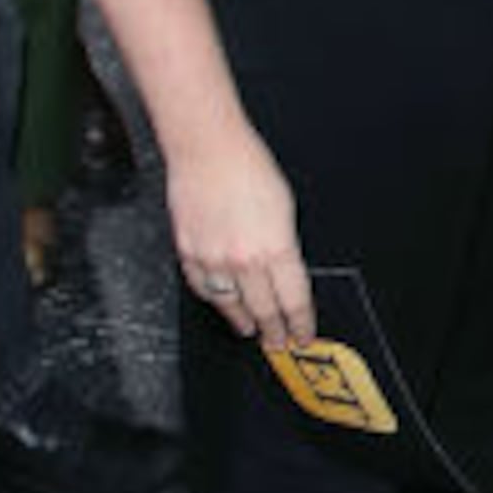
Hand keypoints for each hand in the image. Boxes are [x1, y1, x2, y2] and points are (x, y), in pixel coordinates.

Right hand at [166, 124, 307, 350]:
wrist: (207, 149)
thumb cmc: (249, 168)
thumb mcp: (285, 210)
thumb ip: (284, 248)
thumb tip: (283, 275)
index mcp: (276, 249)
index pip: (293, 301)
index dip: (300, 324)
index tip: (303, 335)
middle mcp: (244, 261)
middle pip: (264, 311)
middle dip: (275, 331)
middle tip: (279, 343)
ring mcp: (213, 260)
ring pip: (230, 305)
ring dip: (243, 321)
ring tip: (251, 330)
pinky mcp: (188, 253)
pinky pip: (203, 288)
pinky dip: (215, 299)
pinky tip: (223, 303)